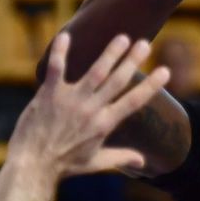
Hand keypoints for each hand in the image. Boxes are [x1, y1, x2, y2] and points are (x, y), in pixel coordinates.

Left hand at [13, 33, 168, 177]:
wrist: (34, 165)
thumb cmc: (64, 165)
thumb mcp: (96, 163)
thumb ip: (121, 157)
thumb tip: (142, 161)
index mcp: (104, 124)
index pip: (134, 101)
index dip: (151, 85)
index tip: (165, 71)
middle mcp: (91, 109)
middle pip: (117, 80)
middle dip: (133, 60)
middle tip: (146, 43)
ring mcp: (70, 100)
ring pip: (95, 71)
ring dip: (110, 53)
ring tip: (122, 37)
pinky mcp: (49, 94)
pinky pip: (56, 68)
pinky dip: (60, 51)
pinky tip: (66, 35)